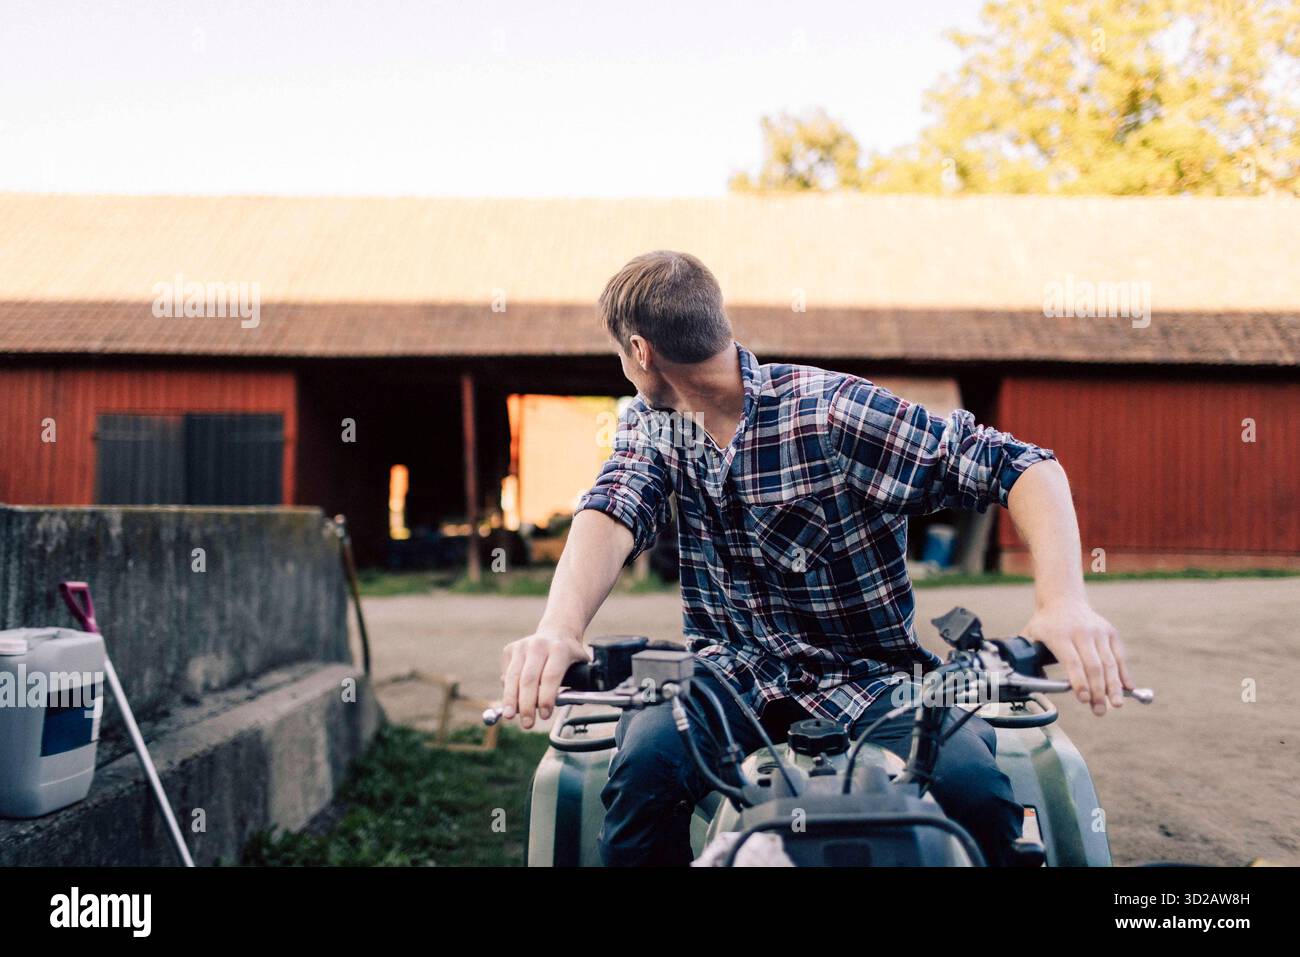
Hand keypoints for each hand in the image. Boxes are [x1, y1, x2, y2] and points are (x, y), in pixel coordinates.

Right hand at [499, 631, 587, 728]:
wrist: (556, 631)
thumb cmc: (569, 655)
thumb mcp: (581, 665)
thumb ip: (579, 683)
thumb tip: (569, 702)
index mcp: (559, 649)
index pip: (550, 676)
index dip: (547, 698)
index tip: (545, 715)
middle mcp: (538, 645)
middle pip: (529, 679)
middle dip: (527, 704)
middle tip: (528, 723)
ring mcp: (522, 646)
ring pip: (513, 677)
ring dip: (510, 700)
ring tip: (510, 716)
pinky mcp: (510, 649)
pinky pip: (506, 675)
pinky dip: (508, 690)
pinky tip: (512, 701)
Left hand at [1022, 600, 1131, 715]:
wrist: (1063, 599)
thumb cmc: (1045, 624)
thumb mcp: (1030, 636)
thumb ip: (1027, 658)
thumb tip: (1027, 684)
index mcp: (1059, 635)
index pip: (1072, 661)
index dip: (1079, 681)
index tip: (1083, 699)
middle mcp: (1081, 632)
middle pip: (1093, 666)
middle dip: (1098, 691)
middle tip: (1099, 711)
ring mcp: (1098, 632)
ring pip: (1109, 662)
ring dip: (1114, 686)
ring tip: (1116, 704)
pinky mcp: (1111, 632)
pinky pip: (1120, 656)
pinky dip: (1125, 673)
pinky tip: (1128, 688)